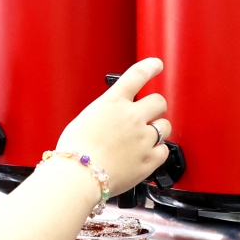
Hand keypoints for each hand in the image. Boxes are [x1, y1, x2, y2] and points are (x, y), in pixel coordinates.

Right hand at [55, 58, 169, 194]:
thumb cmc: (74, 151)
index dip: (150, 67)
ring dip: (157, 131)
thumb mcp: (86, 120)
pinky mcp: (149, 159)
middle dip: (156, 108)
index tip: (157, 64)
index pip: (137, 76)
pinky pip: (163, 151)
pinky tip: (144, 155)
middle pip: (159, 101)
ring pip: (165, 126)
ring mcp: (143, 138)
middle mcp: (132, 117)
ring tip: (142, 140)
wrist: (78, 176)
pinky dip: (156, 153)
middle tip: (149, 115)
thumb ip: (106, 114)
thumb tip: (115, 118)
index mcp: (112, 103)